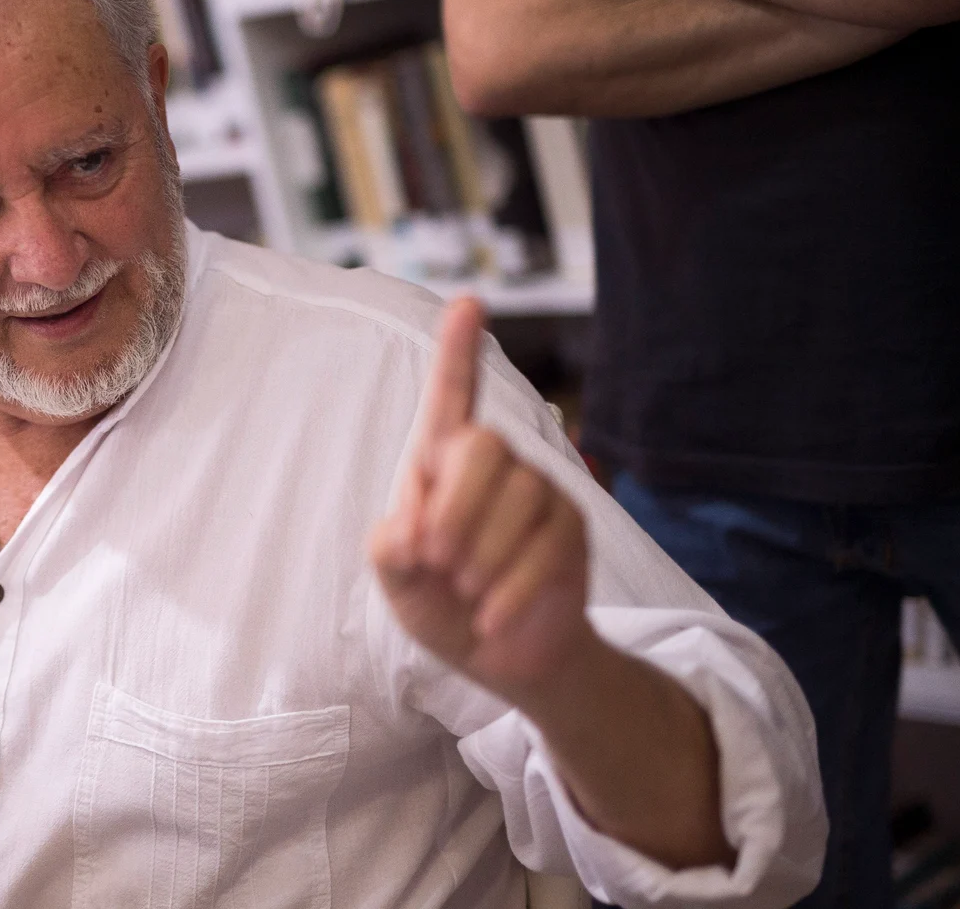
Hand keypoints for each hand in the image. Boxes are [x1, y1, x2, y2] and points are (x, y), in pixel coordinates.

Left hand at [370, 299, 597, 703]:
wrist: (498, 656)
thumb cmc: (438, 602)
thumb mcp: (396, 579)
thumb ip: (389, 547)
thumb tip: (410, 526)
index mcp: (442, 462)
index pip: (452, 397)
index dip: (458, 351)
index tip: (470, 302)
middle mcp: (496, 465)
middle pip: (484, 445)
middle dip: (457, 506)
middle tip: (435, 559)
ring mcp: (540, 493)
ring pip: (521, 497)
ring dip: (484, 553)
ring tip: (465, 589)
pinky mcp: (571, 530)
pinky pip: (547, 547)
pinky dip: (511, 589)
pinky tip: (489, 619)